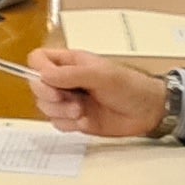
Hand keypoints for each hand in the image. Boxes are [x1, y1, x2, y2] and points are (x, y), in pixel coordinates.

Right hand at [27, 46, 170, 138]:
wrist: (147, 112)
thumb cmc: (130, 86)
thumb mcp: (101, 75)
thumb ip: (71, 74)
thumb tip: (43, 75)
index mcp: (71, 63)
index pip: (39, 60)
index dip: (38, 69)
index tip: (50, 80)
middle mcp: (67, 81)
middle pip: (37, 86)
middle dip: (49, 95)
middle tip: (65, 98)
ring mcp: (70, 101)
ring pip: (46, 107)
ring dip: (60, 111)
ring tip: (81, 111)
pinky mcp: (75, 119)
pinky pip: (57, 124)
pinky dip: (68, 124)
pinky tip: (85, 120)